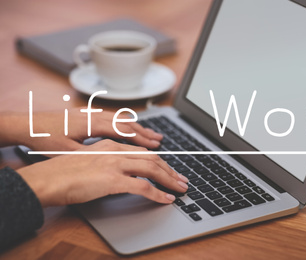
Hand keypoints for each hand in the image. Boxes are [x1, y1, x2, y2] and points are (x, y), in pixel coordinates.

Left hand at [0, 109, 162, 151]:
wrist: (25, 122)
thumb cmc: (43, 137)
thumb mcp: (66, 151)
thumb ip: (90, 154)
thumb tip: (110, 161)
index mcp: (92, 123)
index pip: (123, 130)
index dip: (141, 139)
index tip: (155, 145)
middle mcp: (95, 115)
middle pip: (126, 122)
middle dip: (145, 132)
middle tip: (160, 140)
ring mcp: (91, 113)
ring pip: (120, 119)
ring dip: (137, 127)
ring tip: (150, 133)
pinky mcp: (87, 115)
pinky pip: (112, 117)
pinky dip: (125, 123)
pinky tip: (129, 127)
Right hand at [17, 140, 188, 206]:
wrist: (44, 179)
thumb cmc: (60, 173)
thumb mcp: (88, 163)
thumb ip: (105, 164)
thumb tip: (119, 174)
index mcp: (109, 146)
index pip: (142, 152)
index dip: (160, 161)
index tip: (169, 169)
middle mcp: (115, 151)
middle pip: (152, 158)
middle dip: (170, 169)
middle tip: (182, 179)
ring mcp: (114, 164)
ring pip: (152, 168)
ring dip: (169, 179)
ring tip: (180, 188)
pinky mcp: (112, 179)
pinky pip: (143, 186)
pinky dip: (158, 193)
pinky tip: (166, 199)